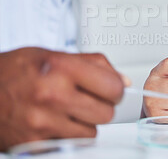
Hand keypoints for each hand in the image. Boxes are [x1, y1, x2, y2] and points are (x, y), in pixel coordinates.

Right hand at [0, 48, 124, 150]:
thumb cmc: (14, 70)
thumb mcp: (53, 54)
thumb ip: (93, 63)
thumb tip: (124, 80)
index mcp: (60, 67)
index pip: (113, 87)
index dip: (115, 88)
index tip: (110, 88)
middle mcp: (53, 95)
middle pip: (107, 112)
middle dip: (102, 105)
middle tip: (87, 97)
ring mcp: (44, 122)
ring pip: (92, 131)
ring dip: (86, 121)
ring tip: (67, 108)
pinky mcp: (37, 142)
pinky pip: (73, 142)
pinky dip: (70, 134)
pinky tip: (56, 120)